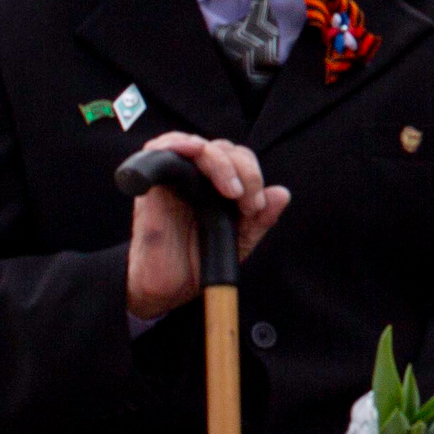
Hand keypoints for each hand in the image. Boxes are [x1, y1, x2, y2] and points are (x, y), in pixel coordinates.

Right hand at [124, 133, 289, 320]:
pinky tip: (191, 150)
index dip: (253, 176)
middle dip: (244, 171)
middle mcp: (197, 178)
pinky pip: (158, 150)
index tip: (255, 208)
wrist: (167, 290)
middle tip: (247, 204)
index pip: (240, 158)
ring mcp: (173, 178)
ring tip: (231, 190)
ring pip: (199, 146)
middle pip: (224, 148)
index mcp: (219, 186)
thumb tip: (282, 193)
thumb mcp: (238, 241)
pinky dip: (175, 143)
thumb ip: (260, 219)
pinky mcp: (151, 185)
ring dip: (219, 161)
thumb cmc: (198, 262)